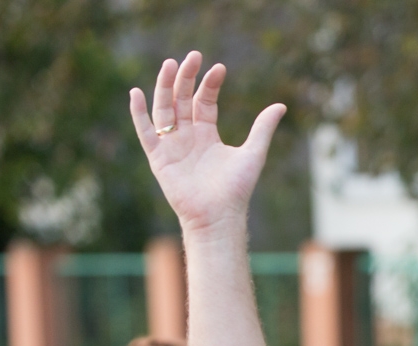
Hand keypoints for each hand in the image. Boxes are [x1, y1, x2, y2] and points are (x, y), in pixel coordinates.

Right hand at [129, 52, 285, 236]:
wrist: (219, 216)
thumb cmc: (236, 190)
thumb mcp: (253, 153)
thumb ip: (263, 129)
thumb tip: (281, 105)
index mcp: (207, 135)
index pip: (204, 102)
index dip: (209, 84)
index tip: (218, 68)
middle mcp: (187, 137)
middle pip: (182, 100)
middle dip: (186, 78)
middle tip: (192, 56)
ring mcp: (171, 146)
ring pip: (164, 109)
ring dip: (165, 87)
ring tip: (170, 65)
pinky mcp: (158, 157)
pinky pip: (145, 132)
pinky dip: (139, 114)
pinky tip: (137, 93)